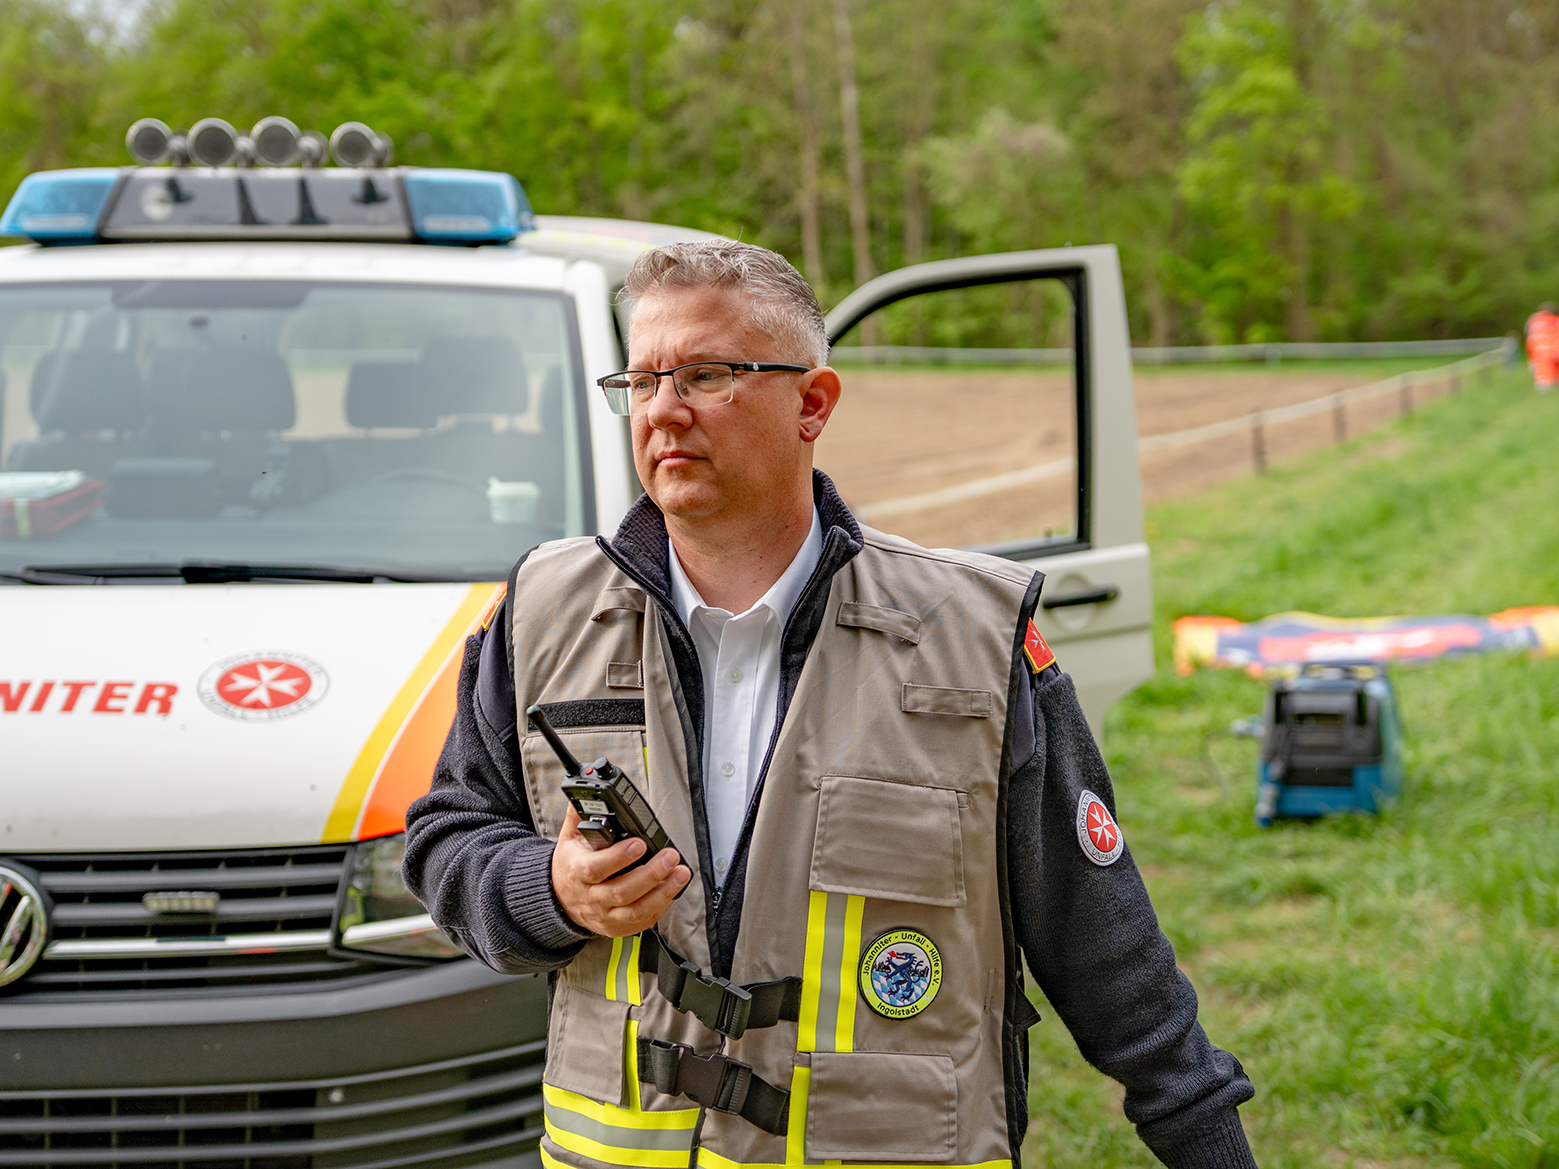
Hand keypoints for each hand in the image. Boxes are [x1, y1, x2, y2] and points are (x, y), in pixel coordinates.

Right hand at [551, 804, 691, 936]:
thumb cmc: (569, 867)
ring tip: (681, 874)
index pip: (596, 868)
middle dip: (650, 874)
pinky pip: (641, 921)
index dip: (618, 857)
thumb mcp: (568, 839)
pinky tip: (672, 891)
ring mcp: (604, 915)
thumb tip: (582, 792)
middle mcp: (591, 897)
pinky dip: (660, 907)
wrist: (559, 900)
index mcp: (578, 872)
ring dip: (662, 893)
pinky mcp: (616, 926)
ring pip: (635, 910)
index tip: (639, 843)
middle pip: (622, 891)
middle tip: (670, 856)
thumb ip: (577, 816)